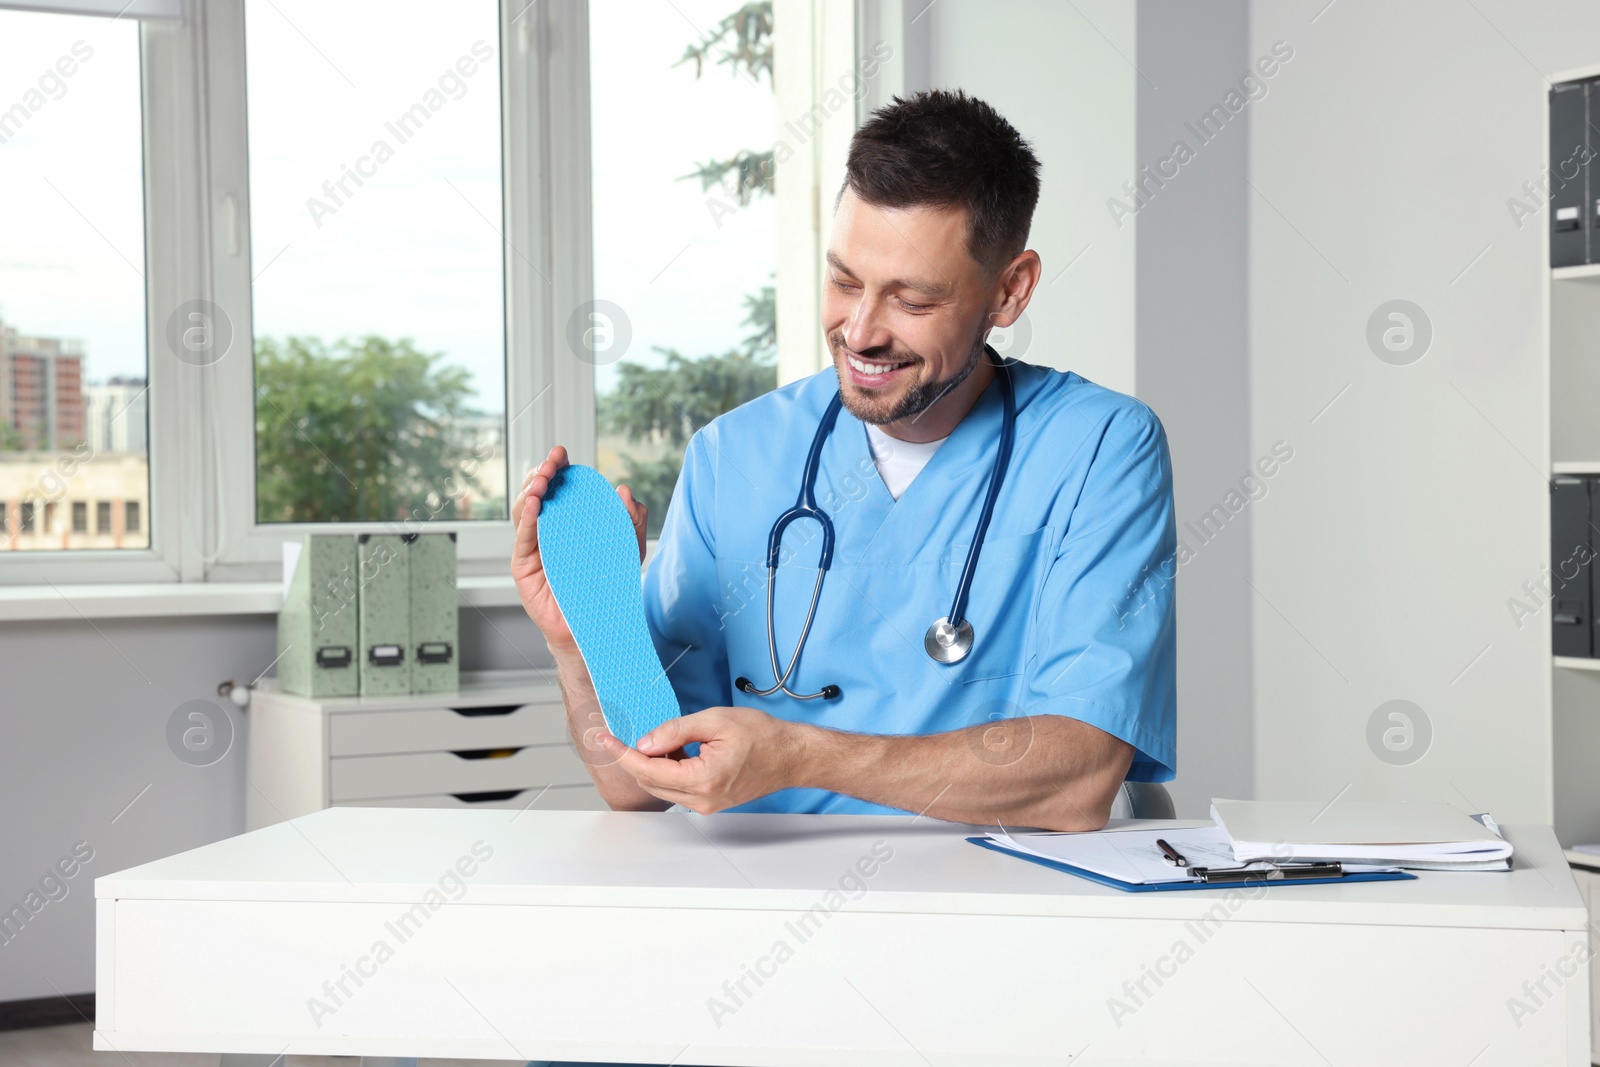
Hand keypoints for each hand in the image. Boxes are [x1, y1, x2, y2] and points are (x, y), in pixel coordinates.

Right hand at [511, 445, 647, 652]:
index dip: (555, 469)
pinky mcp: (524, 568)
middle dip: (540, 473)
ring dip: (530, 492)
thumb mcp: (627, 549)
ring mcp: (533, 549)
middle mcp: (546, 532)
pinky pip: (523, 539)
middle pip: (534, 495)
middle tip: (551, 463)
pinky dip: (527, 519)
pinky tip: (534, 504)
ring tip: (542, 480)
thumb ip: (631, 520)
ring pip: (524, 512)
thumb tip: (625, 490)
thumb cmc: (608, 588)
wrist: (598, 627)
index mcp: (566, 523)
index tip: (561, 453)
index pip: (555, 490)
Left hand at [598, 707, 807, 813]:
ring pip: (662, 787)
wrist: (790, 756)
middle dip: (638, 758)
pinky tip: (680, 751)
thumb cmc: (763, 736)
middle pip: (650, 782)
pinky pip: (677, 789)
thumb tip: (644, 742)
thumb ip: (675, 731)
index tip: (605, 739)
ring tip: (672, 739)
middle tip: (638, 733)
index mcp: (703, 779)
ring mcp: (706, 805)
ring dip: (655, 764)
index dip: (622, 754)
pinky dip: (670, 770)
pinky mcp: (709, 803)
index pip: (648, 770)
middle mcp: (702, 800)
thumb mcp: (715, 720)